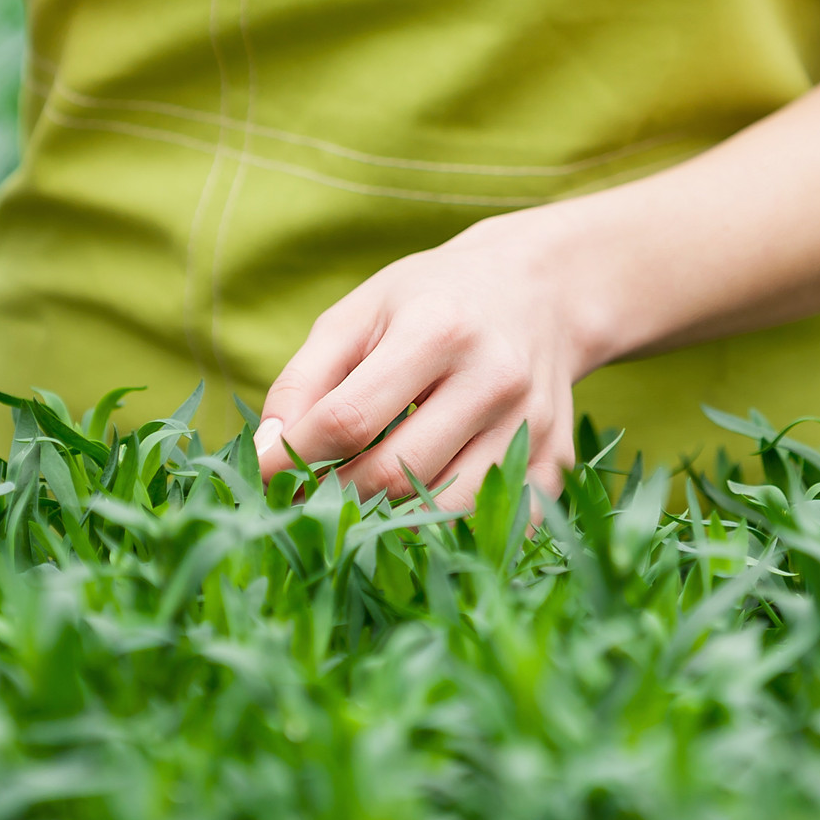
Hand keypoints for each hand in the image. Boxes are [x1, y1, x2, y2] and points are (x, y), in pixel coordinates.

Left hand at [251, 212, 606, 508]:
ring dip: (389, 521)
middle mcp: (494, 377)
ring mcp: (532, 423)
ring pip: (444, 512)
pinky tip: (421, 507)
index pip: (349, 419)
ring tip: (361, 502)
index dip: (295, 458)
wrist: (542, 288)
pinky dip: (449, 531)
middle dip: (336, 496)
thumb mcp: (360, 313)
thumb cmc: (433, 299)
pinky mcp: (556, 459)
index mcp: (438, 328)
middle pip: (396, 473)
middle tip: (307, 495)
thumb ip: (304, 379)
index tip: (263, 475)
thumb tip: (264, 456)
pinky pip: (493, 525)